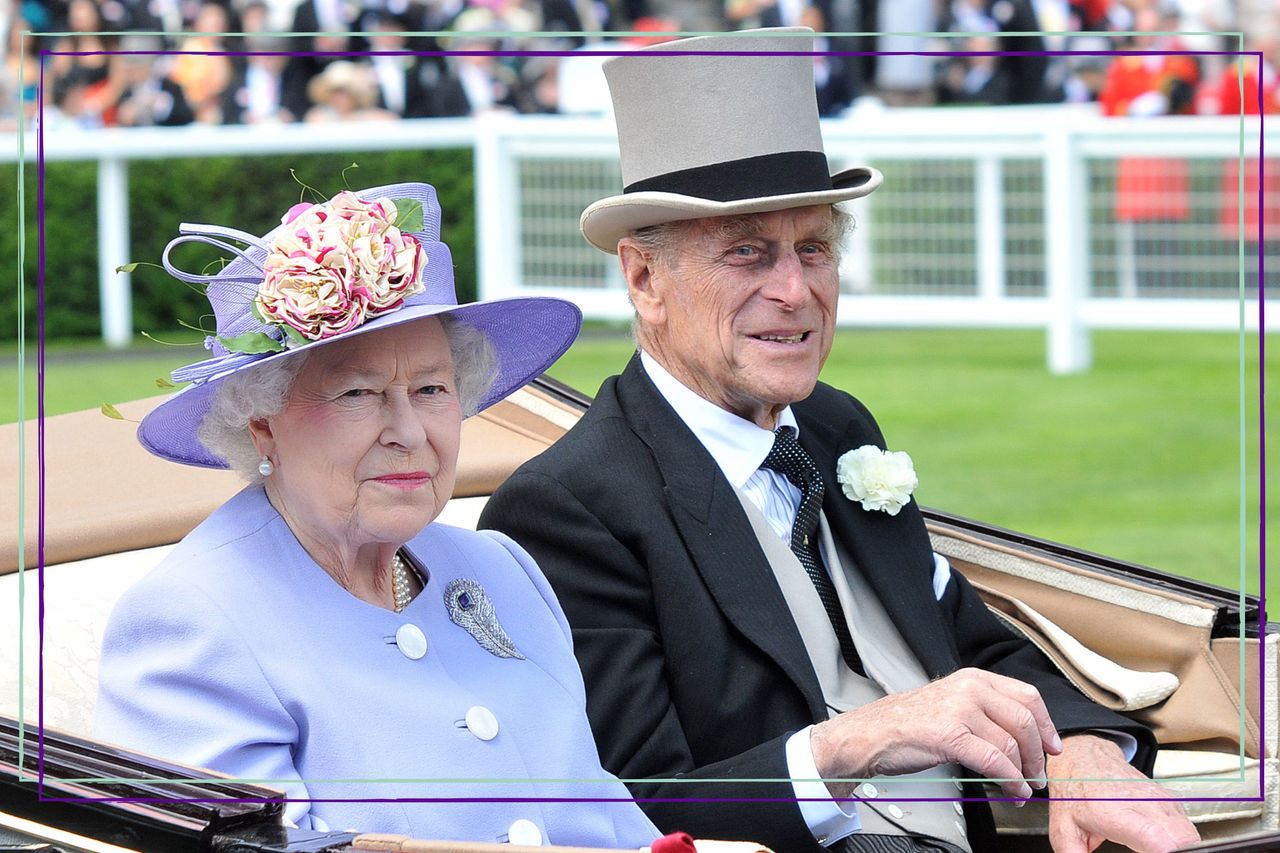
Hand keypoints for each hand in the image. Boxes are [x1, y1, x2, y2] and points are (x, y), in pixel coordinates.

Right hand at [810, 668, 1061, 799]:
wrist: (870, 734)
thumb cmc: (907, 725)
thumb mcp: (951, 704)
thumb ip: (984, 712)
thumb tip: (1021, 738)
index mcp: (972, 678)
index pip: (1027, 695)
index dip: (1046, 724)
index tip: (1053, 747)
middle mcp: (969, 688)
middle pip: (1024, 720)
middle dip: (1038, 754)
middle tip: (1039, 776)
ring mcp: (960, 709)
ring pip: (1011, 744)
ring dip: (1024, 774)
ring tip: (1022, 790)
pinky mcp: (950, 734)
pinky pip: (995, 761)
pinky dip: (1010, 781)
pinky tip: (1011, 791)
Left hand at [1047, 734, 1199, 852]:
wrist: (1083, 759)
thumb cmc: (1075, 792)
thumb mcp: (1063, 829)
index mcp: (1114, 813)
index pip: (1156, 837)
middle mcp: (1142, 803)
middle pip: (1181, 839)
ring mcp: (1159, 798)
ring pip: (1189, 833)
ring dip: (1179, 847)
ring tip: (1153, 849)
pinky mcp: (1169, 798)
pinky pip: (1187, 825)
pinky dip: (1181, 839)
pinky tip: (1162, 841)